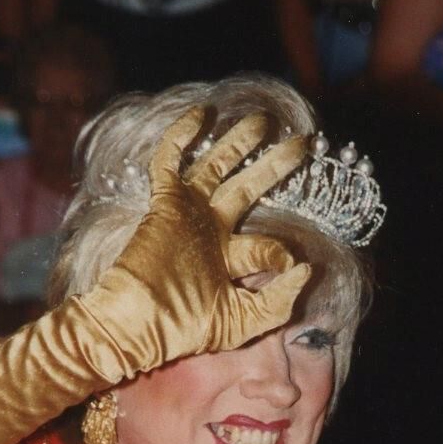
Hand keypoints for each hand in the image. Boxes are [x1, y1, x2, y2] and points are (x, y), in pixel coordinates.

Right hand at [82, 109, 311, 378]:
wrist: (137, 324)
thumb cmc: (184, 328)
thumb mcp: (241, 324)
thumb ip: (278, 302)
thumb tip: (305, 268)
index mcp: (228, 260)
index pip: (265, 245)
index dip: (283, 253)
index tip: (294, 263)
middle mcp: (211, 231)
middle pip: (248, 188)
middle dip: (276, 165)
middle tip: (302, 142)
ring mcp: (188, 214)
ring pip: (216, 166)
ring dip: (239, 142)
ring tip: (265, 120)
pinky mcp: (165, 203)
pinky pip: (170, 161)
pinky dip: (182, 136)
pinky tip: (202, 115)